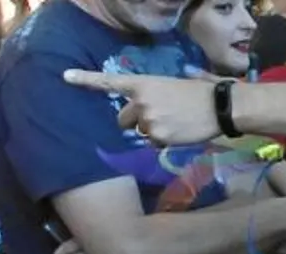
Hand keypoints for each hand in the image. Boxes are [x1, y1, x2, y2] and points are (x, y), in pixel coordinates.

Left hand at [63, 69, 218, 144]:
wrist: (219, 106)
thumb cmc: (199, 92)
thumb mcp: (173, 83)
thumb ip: (156, 93)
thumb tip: (155, 103)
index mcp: (143, 83)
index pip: (109, 82)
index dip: (86, 79)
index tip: (65, 76)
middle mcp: (140, 101)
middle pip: (123, 120)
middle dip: (135, 122)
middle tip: (157, 118)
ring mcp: (148, 121)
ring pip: (141, 133)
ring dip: (152, 131)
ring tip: (175, 124)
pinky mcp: (158, 138)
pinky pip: (154, 144)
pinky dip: (164, 141)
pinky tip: (179, 132)